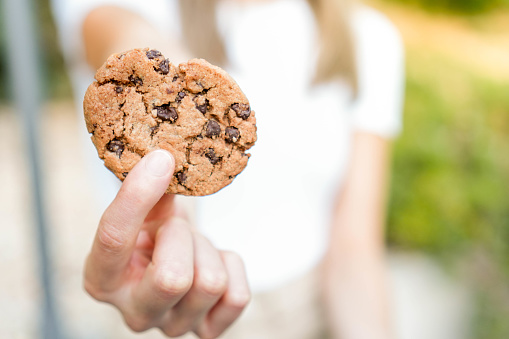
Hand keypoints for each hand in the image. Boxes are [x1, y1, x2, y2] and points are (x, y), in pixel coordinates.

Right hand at [84, 150, 249, 337]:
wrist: (175, 259)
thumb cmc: (155, 234)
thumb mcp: (144, 212)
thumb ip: (149, 193)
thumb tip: (164, 160)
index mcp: (102, 280)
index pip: (113, 240)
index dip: (137, 196)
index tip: (161, 158)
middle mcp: (135, 313)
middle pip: (172, 279)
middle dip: (182, 237)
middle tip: (175, 227)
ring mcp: (173, 327)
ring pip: (210, 283)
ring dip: (207, 249)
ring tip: (193, 245)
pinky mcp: (209, 331)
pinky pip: (237, 295)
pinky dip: (230, 265)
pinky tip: (212, 261)